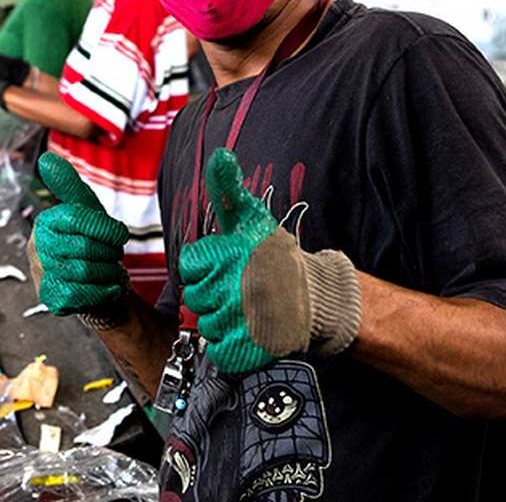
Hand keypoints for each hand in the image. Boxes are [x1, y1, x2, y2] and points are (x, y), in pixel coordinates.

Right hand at [31, 153, 128, 316]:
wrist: (96, 286)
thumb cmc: (90, 244)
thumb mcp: (85, 211)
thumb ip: (68, 185)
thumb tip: (46, 159)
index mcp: (45, 222)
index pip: (77, 217)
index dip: (106, 227)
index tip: (120, 235)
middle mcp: (37, 248)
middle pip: (84, 247)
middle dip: (108, 253)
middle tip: (111, 256)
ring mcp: (41, 275)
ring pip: (85, 271)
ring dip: (108, 272)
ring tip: (108, 270)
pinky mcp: (50, 299)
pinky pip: (82, 294)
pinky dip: (103, 290)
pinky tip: (106, 287)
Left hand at [179, 148, 360, 374]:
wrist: (317, 296)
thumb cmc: (277, 256)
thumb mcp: (251, 217)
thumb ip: (228, 189)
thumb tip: (219, 155)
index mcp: (231, 253)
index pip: (188, 265)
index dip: (204, 267)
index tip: (226, 265)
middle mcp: (235, 285)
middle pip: (194, 297)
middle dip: (213, 294)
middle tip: (240, 288)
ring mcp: (243, 319)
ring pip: (206, 324)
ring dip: (223, 320)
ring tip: (248, 308)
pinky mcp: (251, 347)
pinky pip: (219, 350)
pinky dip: (231, 345)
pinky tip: (249, 329)